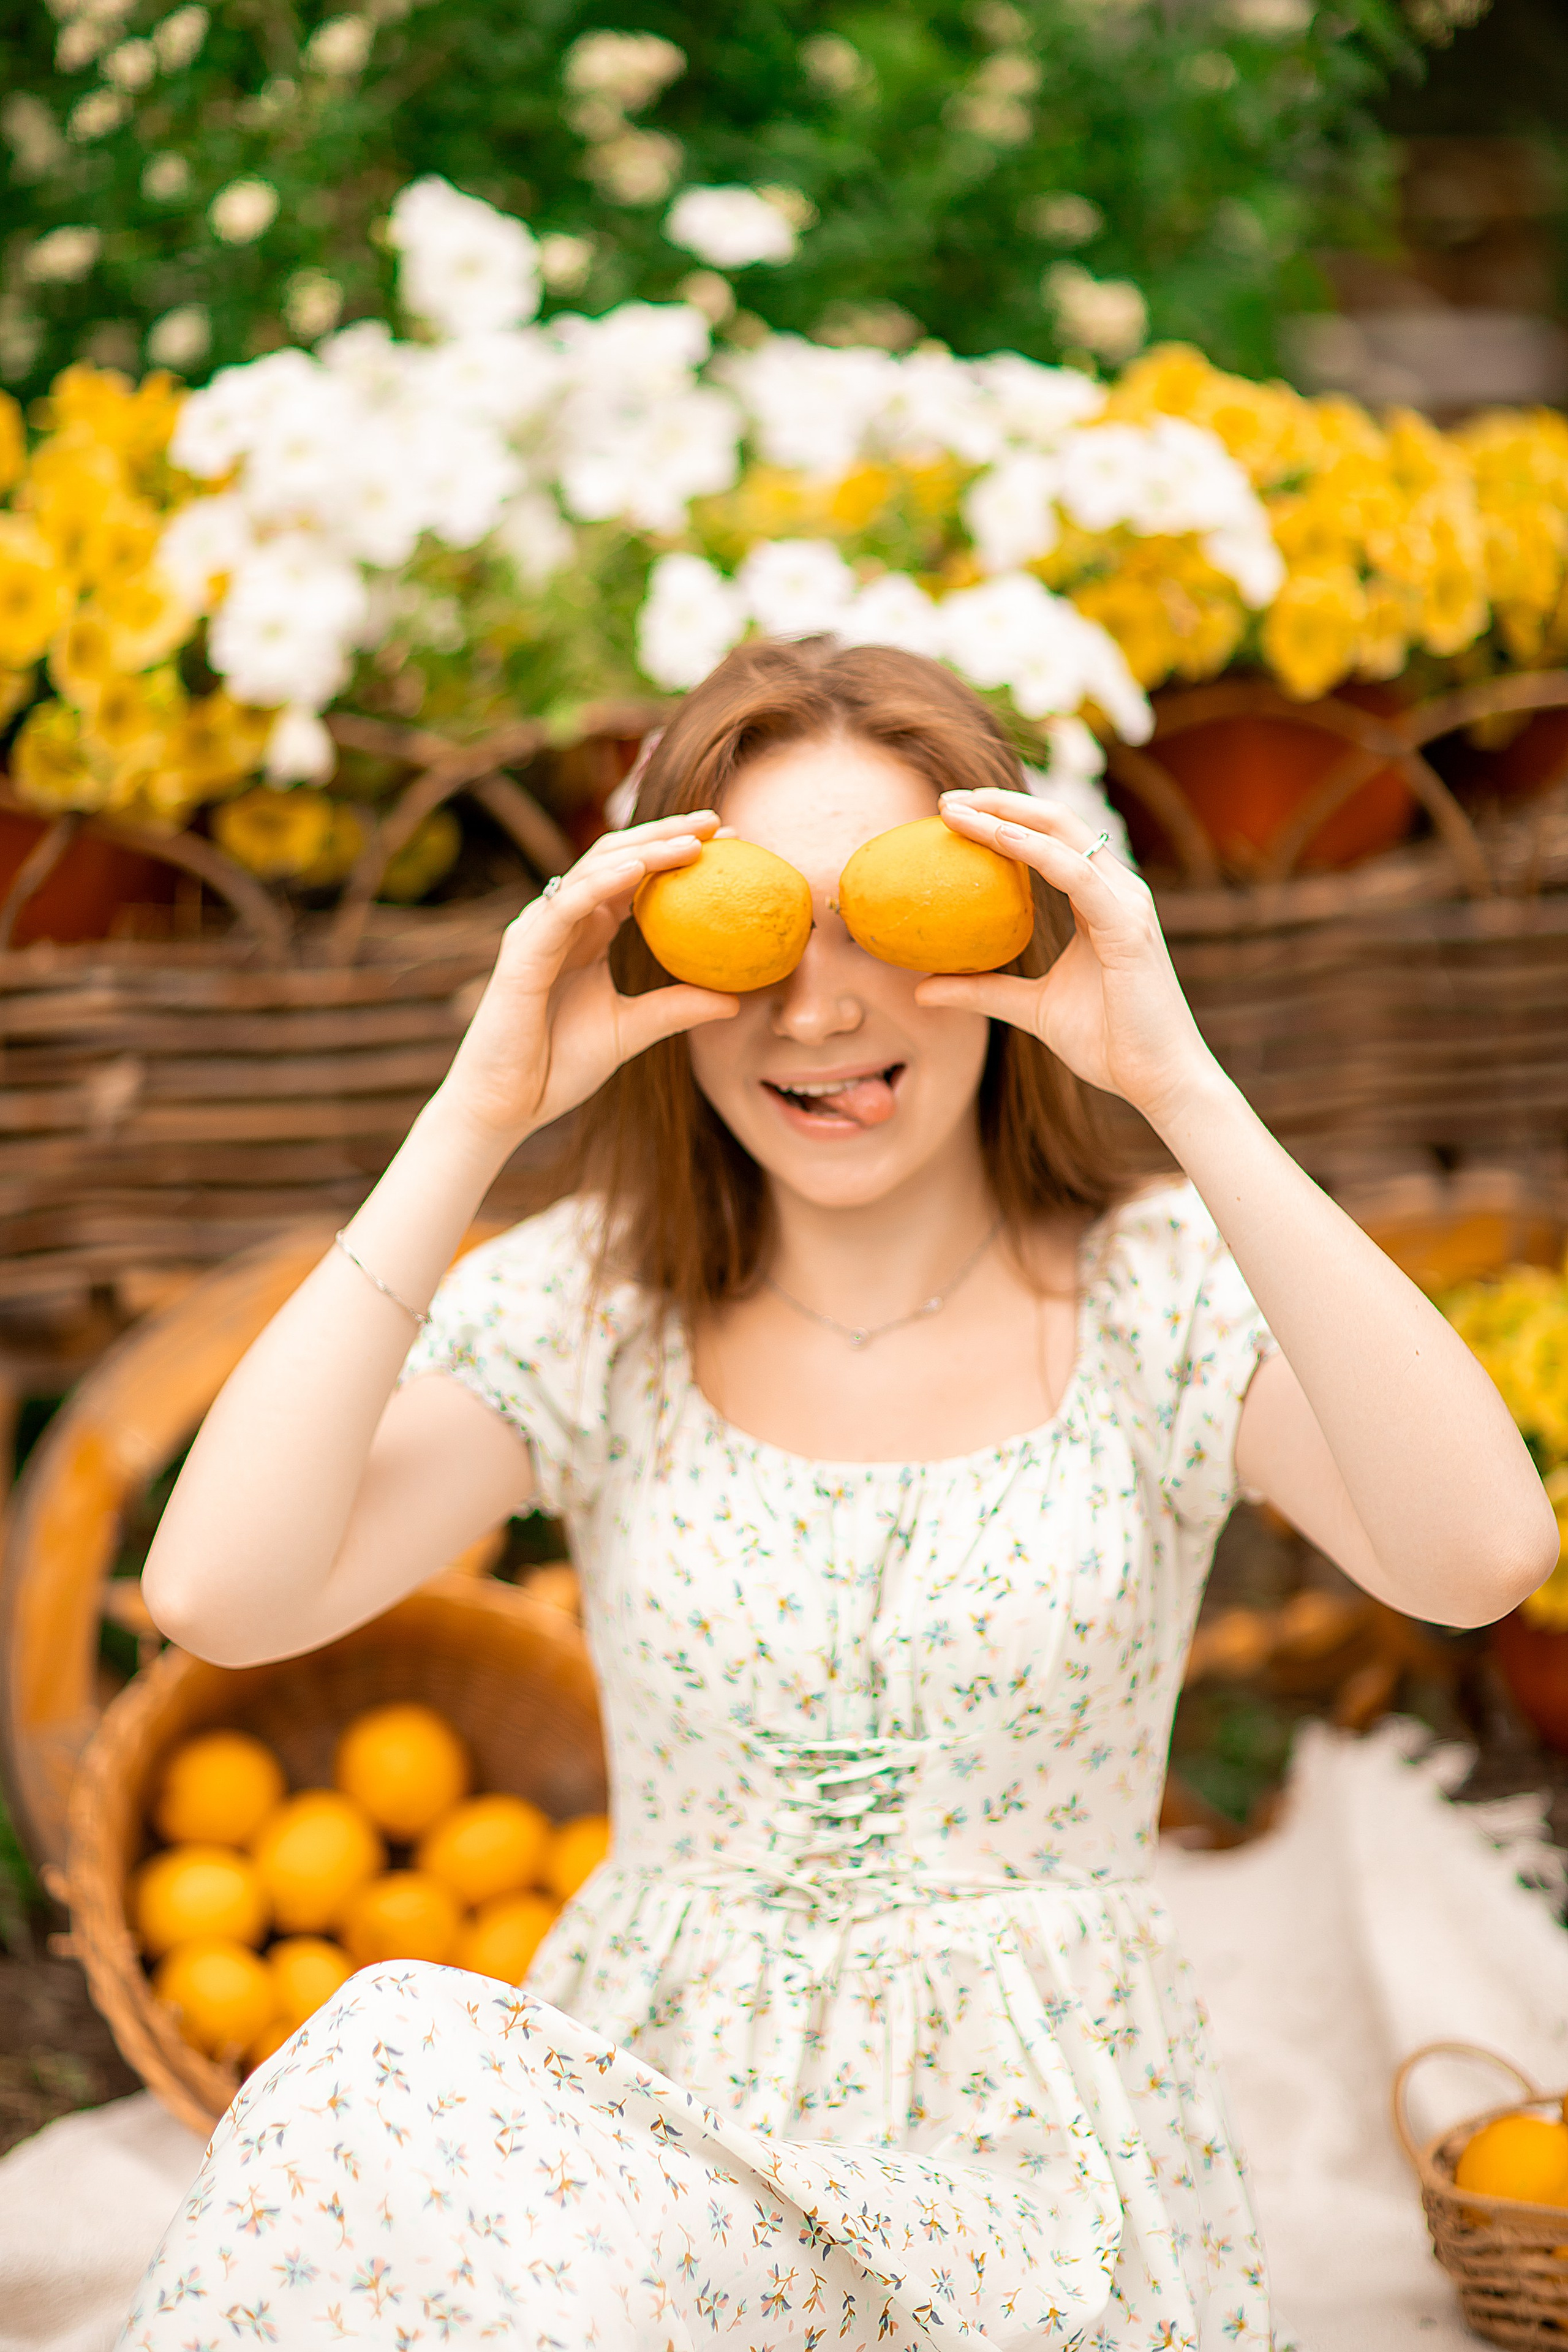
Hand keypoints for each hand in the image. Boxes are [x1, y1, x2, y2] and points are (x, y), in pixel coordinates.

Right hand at [435, 812, 736, 1149]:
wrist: (507, 1104)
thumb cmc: (560, 1066)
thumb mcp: (634, 1031)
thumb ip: (677, 1008)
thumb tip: (736, 999)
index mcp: (587, 932)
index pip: (635, 876)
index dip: (677, 854)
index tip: (730, 845)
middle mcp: (563, 920)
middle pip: (616, 857)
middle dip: (666, 833)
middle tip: (717, 821)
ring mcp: (541, 929)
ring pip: (593, 869)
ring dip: (645, 849)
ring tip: (693, 841)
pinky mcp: (524, 949)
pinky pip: (566, 905)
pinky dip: (602, 882)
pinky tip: (639, 869)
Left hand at [918, 789, 1215, 1126]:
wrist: (1158, 1080)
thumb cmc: (1108, 1043)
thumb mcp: (1030, 1009)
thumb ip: (983, 991)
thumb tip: (921, 988)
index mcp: (1101, 900)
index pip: (1051, 840)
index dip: (1003, 819)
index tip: (949, 813)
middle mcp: (1118, 891)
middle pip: (1057, 822)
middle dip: (999, 803)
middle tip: (944, 801)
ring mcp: (1127, 904)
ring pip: (1065, 836)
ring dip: (1007, 816)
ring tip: (956, 810)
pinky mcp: (1129, 926)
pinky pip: (1078, 874)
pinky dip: (1036, 851)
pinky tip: (997, 837)